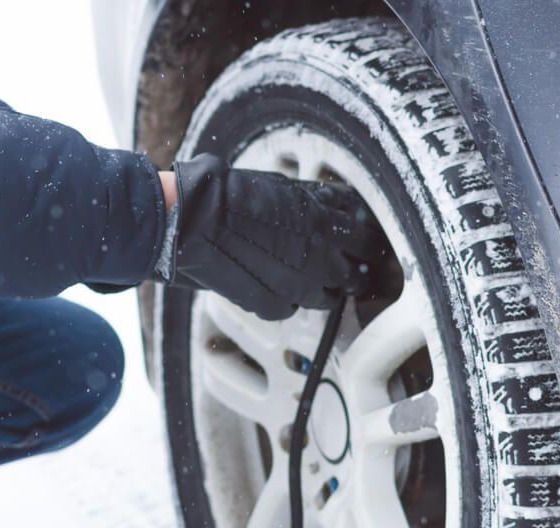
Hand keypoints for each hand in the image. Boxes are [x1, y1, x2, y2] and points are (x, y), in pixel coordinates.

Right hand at [165, 154, 385, 320]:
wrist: (194, 220)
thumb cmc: (230, 195)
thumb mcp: (284, 187)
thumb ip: (314, 202)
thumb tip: (331, 207)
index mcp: (325, 224)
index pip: (365, 237)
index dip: (364, 239)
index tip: (360, 240)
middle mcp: (319, 259)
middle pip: (354, 274)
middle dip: (349, 268)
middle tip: (341, 265)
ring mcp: (298, 287)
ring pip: (327, 298)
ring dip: (321, 287)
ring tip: (303, 276)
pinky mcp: (273, 307)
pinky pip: (292, 308)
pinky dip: (286, 298)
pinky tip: (272, 283)